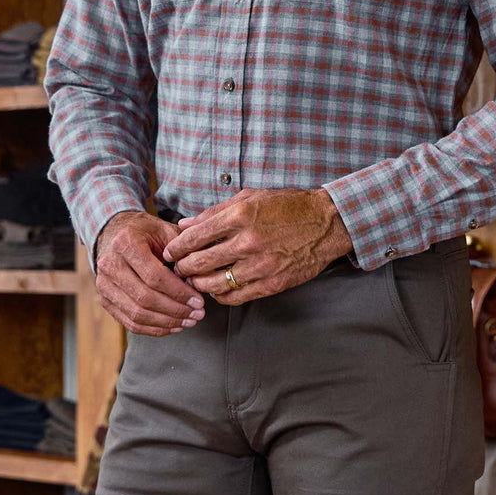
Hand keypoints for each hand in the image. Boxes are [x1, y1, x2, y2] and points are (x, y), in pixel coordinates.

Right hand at [93, 210, 205, 335]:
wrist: (115, 232)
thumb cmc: (146, 232)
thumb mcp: (166, 230)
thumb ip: (182, 251)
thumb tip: (198, 279)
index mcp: (126, 243)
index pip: (154, 276)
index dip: (179, 292)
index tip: (199, 300)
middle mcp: (110, 265)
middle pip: (145, 298)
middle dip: (176, 310)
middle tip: (198, 314)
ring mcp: (104, 285)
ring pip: (137, 314)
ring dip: (167, 322)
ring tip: (189, 321)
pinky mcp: (105, 300)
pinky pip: (129, 322)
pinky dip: (153, 329)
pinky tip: (173, 326)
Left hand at [161, 188, 353, 304]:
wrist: (325, 224)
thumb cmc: (287, 206)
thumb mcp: (250, 198)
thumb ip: (215, 212)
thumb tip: (185, 224)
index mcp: (240, 216)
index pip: (195, 236)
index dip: (176, 248)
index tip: (170, 252)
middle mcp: (247, 242)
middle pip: (200, 262)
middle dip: (182, 268)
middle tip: (176, 269)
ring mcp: (260, 266)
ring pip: (214, 284)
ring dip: (198, 284)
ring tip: (193, 281)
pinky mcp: (271, 284)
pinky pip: (235, 296)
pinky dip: (220, 295)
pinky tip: (216, 290)